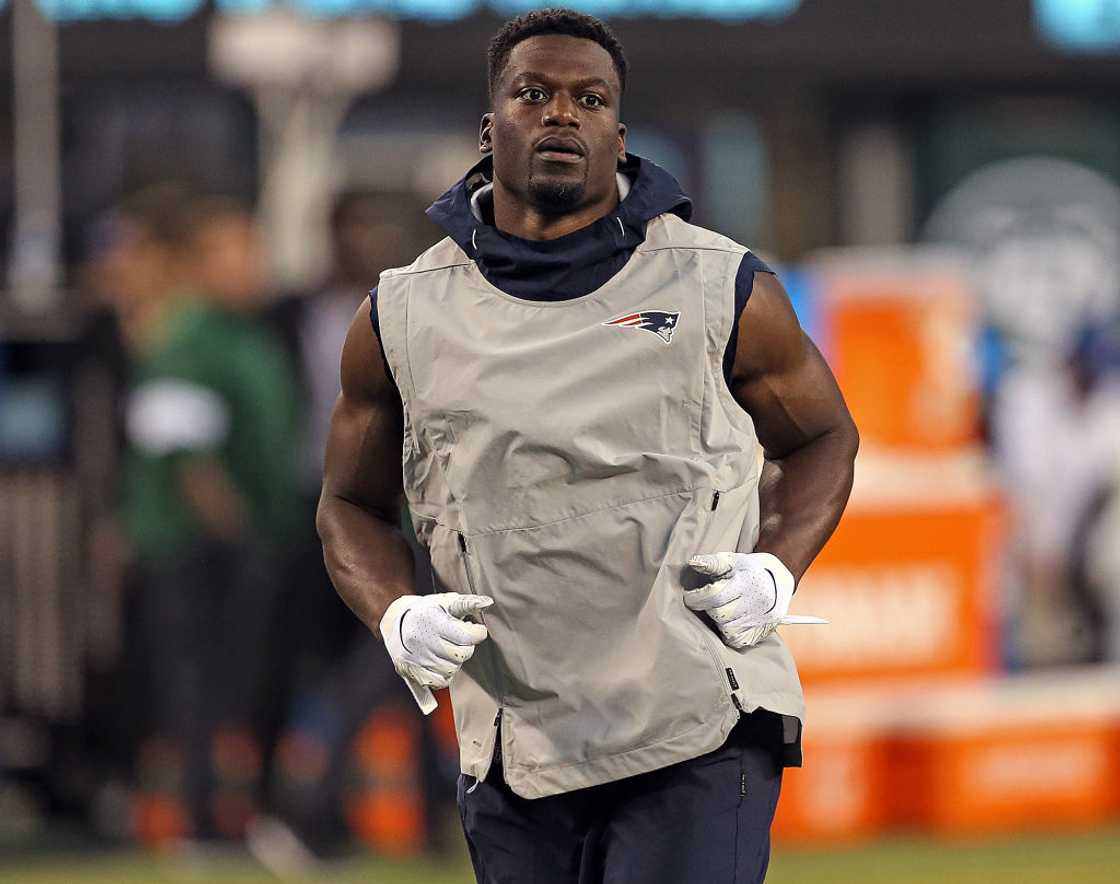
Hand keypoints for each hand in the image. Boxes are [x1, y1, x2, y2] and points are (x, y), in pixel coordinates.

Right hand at [380, 593, 492, 713]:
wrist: (396, 621)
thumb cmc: (426, 610)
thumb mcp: (446, 601)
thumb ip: (468, 603)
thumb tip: (488, 602)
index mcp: (432, 620)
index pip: (467, 636)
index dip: (477, 633)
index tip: (475, 630)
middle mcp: (421, 639)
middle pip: (461, 655)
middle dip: (466, 647)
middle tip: (459, 639)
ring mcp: (415, 657)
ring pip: (452, 670)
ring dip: (455, 661)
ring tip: (447, 649)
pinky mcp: (410, 671)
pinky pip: (439, 682)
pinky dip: (444, 674)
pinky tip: (440, 661)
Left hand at [684, 552, 796, 648]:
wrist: (779, 580)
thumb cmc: (749, 569)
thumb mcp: (733, 560)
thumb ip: (712, 563)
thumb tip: (693, 563)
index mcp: (747, 581)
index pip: (715, 595)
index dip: (697, 598)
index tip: (690, 597)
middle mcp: (756, 601)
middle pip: (720, 614)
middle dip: (708, 608)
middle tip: (708, 602)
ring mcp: (761, 618)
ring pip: (726, 629)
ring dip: (718, 621)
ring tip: (721, 609)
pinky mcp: (762, 631)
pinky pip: (737, 640)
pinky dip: (729, 633)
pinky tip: (730, 622)